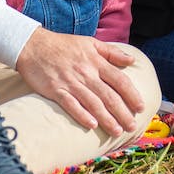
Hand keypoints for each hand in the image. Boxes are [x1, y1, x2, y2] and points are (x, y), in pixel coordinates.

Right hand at [15, 28, 143, 135]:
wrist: (32, 45)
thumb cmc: (62, 45)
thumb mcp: (90, 42)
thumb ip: (111, 52)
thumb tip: (131, 60)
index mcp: (96, 61)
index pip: (119, 80)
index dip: (132, 94)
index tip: (141, 106)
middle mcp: (86, 73)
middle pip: (109, 95)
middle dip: (123, 112)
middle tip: (132, 126)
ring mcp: (71, 82)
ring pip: (93, 103)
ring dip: (106, 119)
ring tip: (117, 131)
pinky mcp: (56, 90)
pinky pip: (71, 105)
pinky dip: (82, 115)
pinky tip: (91, 125)